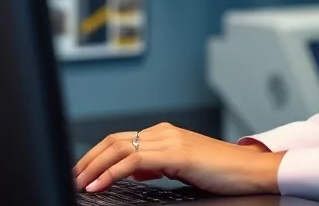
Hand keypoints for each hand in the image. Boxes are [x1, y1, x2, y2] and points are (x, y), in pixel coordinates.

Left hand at [73, 122, 283, 195]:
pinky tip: (99, 184)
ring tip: (78, 183)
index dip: (95, 155)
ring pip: (120, 148)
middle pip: (115, 140)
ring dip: (94, 166)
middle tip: (70, 177)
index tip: (79, 172)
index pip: (120, 139)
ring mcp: (170, 141)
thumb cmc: (220, 171)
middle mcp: (165, 132)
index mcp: (165, 134)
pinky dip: (112, 173)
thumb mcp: (182, 167)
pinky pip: (134, 162)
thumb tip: (134, 171)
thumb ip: (158, 165)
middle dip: (88, 159)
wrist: (247, 171)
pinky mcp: (176, 155)